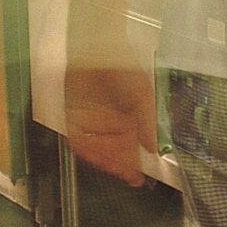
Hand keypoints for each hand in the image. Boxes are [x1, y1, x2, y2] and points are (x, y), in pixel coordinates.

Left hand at [65, 59, 155, 185]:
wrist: (100, 49)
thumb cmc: (124, 65)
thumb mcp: (144, 95)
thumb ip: (148, 123)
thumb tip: (153, 147)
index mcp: (128, 119)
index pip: (130, 148)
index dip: (133, 165)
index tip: (137, 177)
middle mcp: (109, 122)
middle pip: (113, 152)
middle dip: (119, 165)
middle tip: (125, 174)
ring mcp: (91, 119)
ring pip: (96, 148)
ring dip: (103, 159)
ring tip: (111, 166)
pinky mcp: (73, 114)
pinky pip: (78, 138)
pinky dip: (85, 148)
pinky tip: (94, 154)